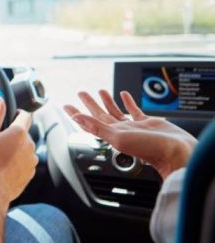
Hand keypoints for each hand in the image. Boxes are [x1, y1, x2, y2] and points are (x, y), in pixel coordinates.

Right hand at [0, 96, 36, 205]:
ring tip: (1, 156)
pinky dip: (19, 162)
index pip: (25, 115)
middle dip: (14, 135)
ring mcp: (32, 159)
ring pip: (25, 148)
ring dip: (17, 149)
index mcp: (19, 132)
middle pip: (24, 133)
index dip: (18, 113)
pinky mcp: (31, 172)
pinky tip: (6, 166)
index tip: (11, 117)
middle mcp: (29, 144)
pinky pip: (26, 161)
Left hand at [64, 90, 196, 178]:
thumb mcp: (117, 137)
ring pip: (116, 111)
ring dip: (107, 101)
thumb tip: (77, 118)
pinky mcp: (148, 122)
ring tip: (100, 90)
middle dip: (89, 103)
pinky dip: (128, 102)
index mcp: (111, 134)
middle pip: (100, 114)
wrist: (175, 152)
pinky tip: (124, 94)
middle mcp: (120, 130)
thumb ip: (97, 127)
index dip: (77, 114)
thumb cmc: (148, 149)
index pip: (89, 122)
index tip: (67, 106)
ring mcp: (133, 126)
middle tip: (81, 92)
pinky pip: (134, 110)